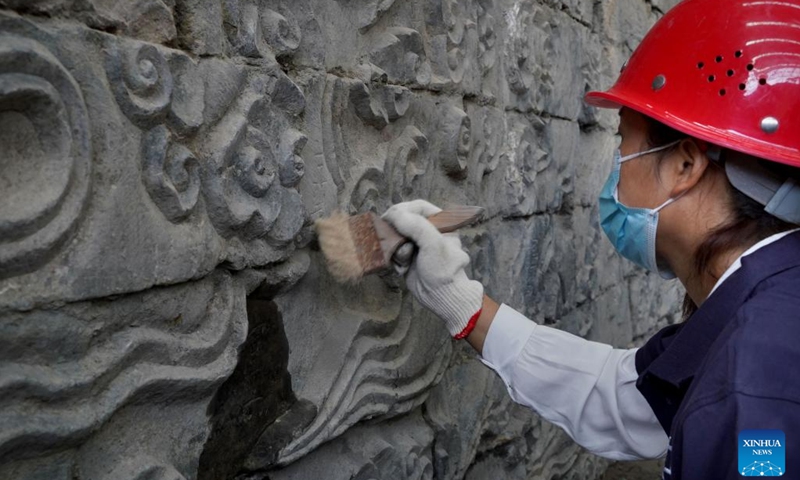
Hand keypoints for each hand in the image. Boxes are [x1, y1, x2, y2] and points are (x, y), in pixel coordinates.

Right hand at [382, 200, 483, 337]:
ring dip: (396, 247)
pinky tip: (403, 267)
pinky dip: (395, 258)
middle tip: (393, 240)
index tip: (390, 217)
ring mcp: (417, 244)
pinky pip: (393, 250)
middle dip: (397, 232)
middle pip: (403, 220)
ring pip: (395, 236)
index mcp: (440, 223)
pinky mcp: (407, 256)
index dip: (403, 210)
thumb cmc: (444, 270)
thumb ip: (416, 226)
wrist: (441, 297)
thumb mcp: (434, 244)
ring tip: (404, 259)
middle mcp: (428, 231)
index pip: (417, 207)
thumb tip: (394, 215)